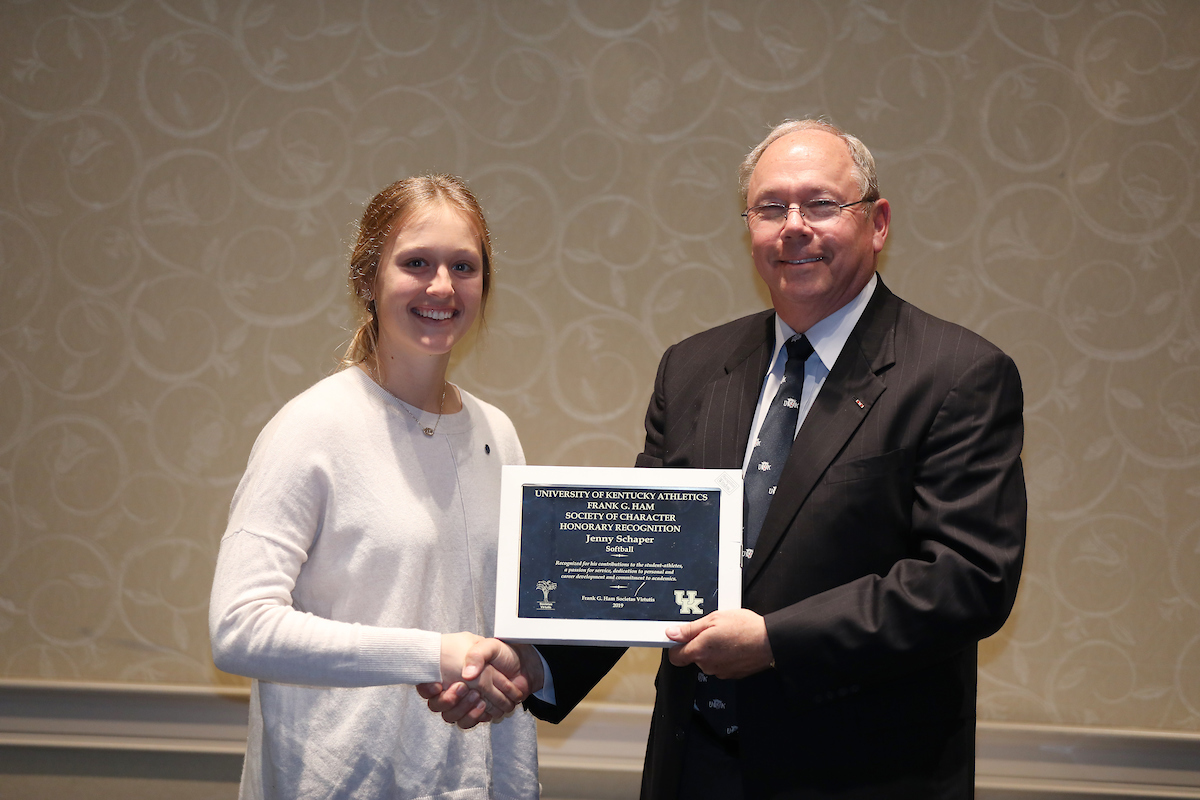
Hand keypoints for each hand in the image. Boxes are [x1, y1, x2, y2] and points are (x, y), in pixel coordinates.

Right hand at [418, 637, 544, 728]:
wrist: (523, 667)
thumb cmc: (502, 654)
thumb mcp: (490, 646)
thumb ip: (477, 654)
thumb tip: (467, 675)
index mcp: (448, 670)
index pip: (426, 684)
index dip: (426, 689)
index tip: (436, 685)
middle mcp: (451, 688)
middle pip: (435, 705)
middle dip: (447, 700)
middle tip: (463, 688)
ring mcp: (462, 703)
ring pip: (450, 716)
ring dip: (462, 709)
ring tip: (478, 697)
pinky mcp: (474, 713)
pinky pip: (466, 723)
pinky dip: (474, 716)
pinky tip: (484, 706)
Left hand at [666, 609, 772, 678]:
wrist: (770, 641)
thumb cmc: (745, 628)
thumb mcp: (714, 619)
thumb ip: (690, 629)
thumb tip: (672, 633)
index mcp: (699, 651)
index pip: (675, 656)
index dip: (676, 646)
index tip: (681, 638)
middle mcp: (708, 665)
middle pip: (693, 657)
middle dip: (699, 645)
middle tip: (712, 631)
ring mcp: (720, 672)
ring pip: (708, 661)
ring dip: (713, 651)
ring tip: (727, 637)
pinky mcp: (732, 674)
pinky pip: (721, 665)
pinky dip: (725, 656)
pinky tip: (735, 645)